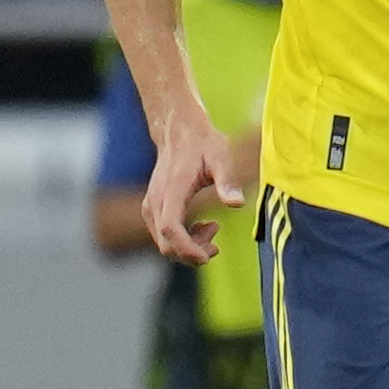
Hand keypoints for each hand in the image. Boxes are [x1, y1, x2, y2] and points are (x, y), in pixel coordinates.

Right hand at [143, 112, 245, 262]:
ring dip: (190, 247)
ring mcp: (151, 207)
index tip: (208, 256)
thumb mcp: (221, 157)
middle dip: (192, 253)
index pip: (170, 228)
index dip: (187, 248)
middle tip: (217, 245)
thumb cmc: (203, 144)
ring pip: (164, 243)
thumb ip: (227, 180)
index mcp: (171, 191)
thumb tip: (237, 204)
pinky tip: (204, 226)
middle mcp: (155, 202)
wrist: (179, 132)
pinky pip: (164, 236)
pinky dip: (184, 240)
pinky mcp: (153, 210)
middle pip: (166, 244)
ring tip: (214, 228)